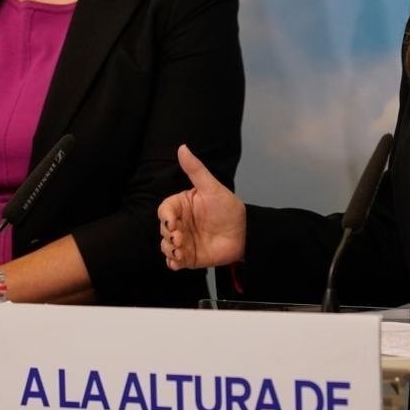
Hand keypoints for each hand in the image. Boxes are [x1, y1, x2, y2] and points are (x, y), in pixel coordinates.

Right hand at [159, 145, 245, 269]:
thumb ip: (195, 169)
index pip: (165, 210)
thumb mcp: (212, 188)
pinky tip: (179, 262)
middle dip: (168, 235)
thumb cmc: (229, 208)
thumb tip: (182, 147)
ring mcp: (184, 240)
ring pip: (166, 246)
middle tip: (180, 239)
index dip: (165, 218)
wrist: (245, 233)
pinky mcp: (189, 256)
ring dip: (169, 250)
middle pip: (163, 229)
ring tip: (181, 252)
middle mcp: (180, 223)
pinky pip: (174, 261)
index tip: (172, 223)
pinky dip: (173, 262)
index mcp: (182, 206)